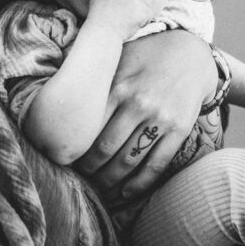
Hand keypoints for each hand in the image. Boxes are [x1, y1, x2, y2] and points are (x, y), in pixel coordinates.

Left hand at [73, 31, 213, 198]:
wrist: (190, 52)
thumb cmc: (143, 56)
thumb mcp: (115, 57)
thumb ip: (92, 76)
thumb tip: (54, 93)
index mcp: (117, 86)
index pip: (87, 128)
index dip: (73, 150)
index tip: (64, 158)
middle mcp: (138, 104)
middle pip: (104, 150)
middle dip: (88, 170)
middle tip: (79, 177)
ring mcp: (160, 118)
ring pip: (128, 161)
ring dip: (110, 181)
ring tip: (99, 188)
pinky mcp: (179, 129)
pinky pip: (156, 164)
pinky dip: (139, 184)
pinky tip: (125, 193)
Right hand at [84, 0, 154, 39]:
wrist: (102, 32)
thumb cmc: (97, 18)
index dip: (126, 3)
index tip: (117, 10)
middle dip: (134, 7)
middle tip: (121, 16)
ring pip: (146, 4)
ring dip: (139, 14)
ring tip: (125, 20)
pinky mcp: (144, 7)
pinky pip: (149, 14)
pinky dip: (143, 22)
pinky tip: (130, 24)